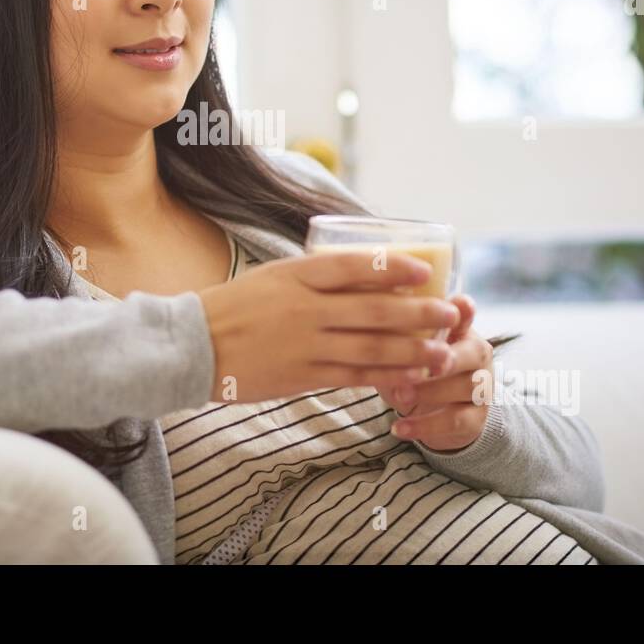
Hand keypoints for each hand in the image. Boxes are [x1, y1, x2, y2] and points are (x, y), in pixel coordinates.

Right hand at [198, 251, 459, 404]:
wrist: (194, 345)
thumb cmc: (234, 306)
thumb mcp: (272, 276)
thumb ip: (313, 277)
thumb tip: (363, 273)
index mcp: (296, 275)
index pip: (354, 266)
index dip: (393, 268)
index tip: (423, 270)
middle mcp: (305, 307)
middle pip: (373, 309)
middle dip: (418, 312)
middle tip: (450, 312)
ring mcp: (305, 343)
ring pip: (370, 346)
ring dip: (411, 350)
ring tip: (441, 351)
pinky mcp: (301, 375)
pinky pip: (352, 375)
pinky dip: (383, 376)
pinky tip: (408, 377)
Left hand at [380, 294, 492, 452]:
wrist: (432, 414)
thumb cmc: (414, 370)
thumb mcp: (404, 351)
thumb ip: (394, 335)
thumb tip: (362, 322)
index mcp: (460, 331)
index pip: (467, 315)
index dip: (464, 310)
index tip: (457, 303)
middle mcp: (477, 356)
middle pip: (474, 352)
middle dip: (446, 359)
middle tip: (419, 366)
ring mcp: (481, 388)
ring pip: (467, 387)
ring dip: (430, 392)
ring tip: (398, 395)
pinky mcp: (475, 419)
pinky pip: (455, 422)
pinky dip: (425, 426)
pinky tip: (399, 428)